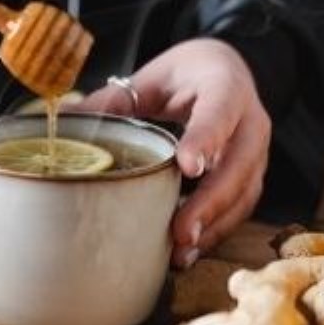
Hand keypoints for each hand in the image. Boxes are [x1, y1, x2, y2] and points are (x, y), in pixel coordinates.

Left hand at [75, 39, 271, 268]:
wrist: (227, 71)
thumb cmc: (189, 75)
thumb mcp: (154, 76)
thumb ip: (116, 99)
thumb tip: (66, 120)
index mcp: (226, 84)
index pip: (219, 112)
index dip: (205, 140)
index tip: (187, 167)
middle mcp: (251, 120)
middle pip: (239, 165)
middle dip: (211, 202)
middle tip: (180, 232)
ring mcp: (257, 151)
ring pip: (245, 193)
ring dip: (215, 226)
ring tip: (181, 253)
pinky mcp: (252, 175)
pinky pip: (241, 207)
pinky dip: (217, 230)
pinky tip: (189, 249)